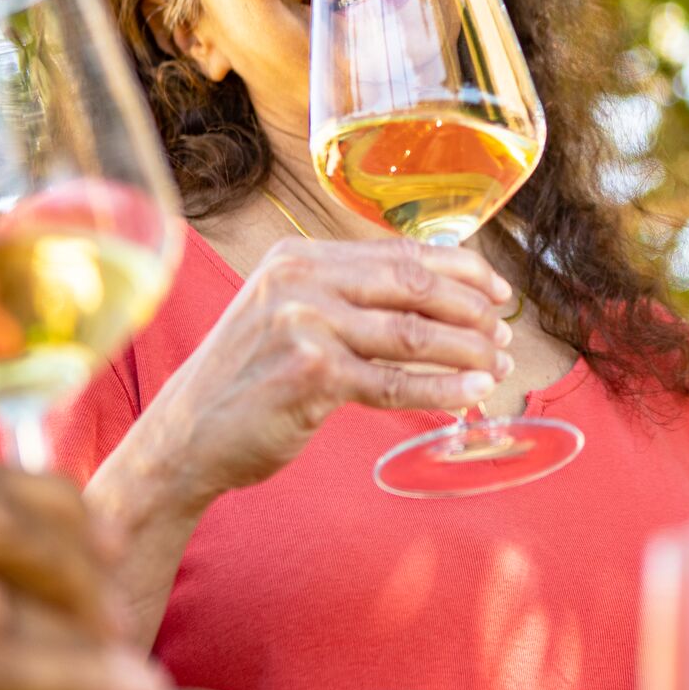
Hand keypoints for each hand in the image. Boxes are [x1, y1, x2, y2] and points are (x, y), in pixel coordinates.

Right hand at [129, 237, 513, 509]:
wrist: (185, 437)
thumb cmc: (249, 379)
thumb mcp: (288, 315)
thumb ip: (346, 297)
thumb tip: (436, 293)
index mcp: (299, 257)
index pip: (402, 252)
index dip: (462, 269)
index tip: (498, 291)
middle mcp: (300, 280)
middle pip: (415, 285)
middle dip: (472, 309)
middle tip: (503, 333)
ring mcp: (304, 325)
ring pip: (412, 333)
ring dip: (467, 350)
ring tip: (498, 366)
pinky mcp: (310, 374)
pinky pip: (394, 381)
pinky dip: (442, 388)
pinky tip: (473, 393)